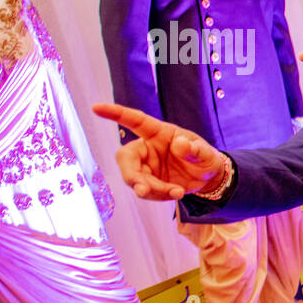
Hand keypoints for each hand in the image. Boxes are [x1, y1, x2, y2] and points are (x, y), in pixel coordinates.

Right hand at [90, 103, 223, 200]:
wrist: (206, 178)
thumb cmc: (204, 158)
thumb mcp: (206, 153)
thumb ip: (194, 149)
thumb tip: (180, 144)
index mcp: (158, 133)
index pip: (135, 120)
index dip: (115, 114)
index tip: (96, 107)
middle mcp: (147, 148)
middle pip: (126, 158)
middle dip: (132, 175)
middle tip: (144, 189)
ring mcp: (145, 166)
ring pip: (134, 179)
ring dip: (151, 189)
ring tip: (177, 192)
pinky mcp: (147, 181)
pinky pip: (144, 190)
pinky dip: (158, 195)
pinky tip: (176, 193)